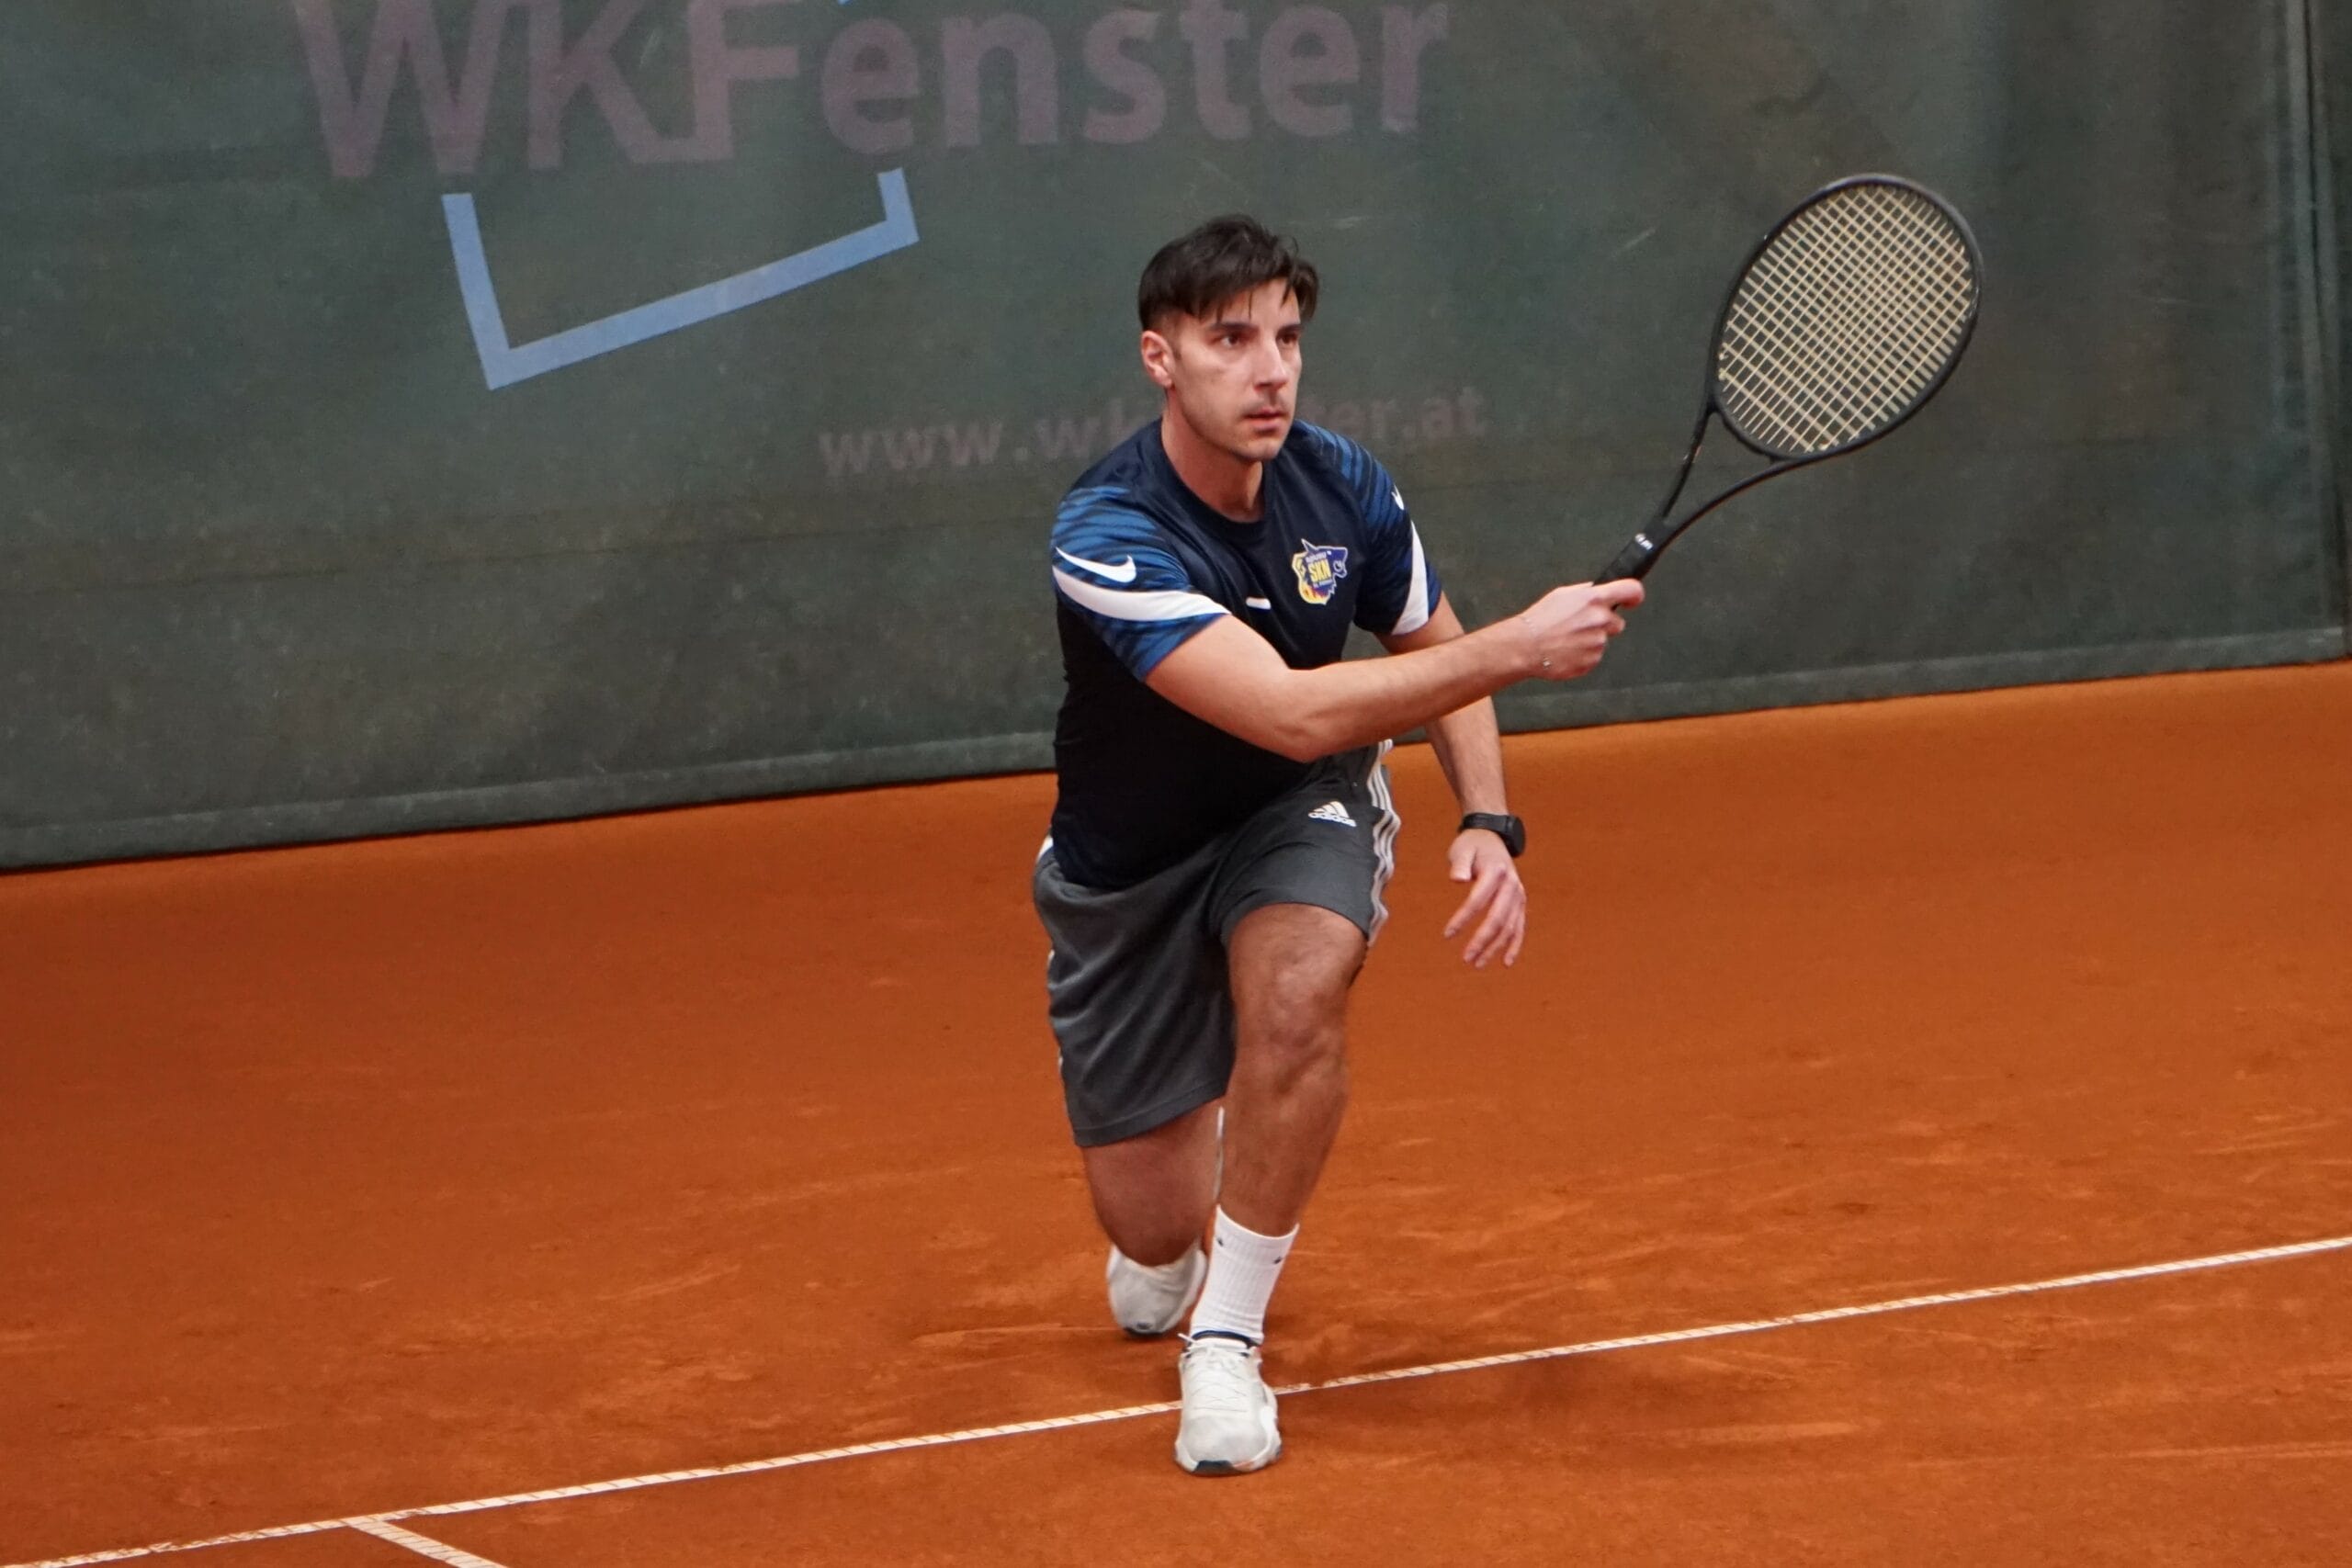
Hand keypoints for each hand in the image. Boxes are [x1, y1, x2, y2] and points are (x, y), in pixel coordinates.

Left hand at [1443, 829, 1525, 968]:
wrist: (1492, 836)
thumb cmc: (1472, 845)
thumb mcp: (1462, 849)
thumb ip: (1460, 864)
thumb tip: (1457, 879)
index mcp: (1496, 871)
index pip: (1478, 900)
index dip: (1463, 919)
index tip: (1447, 934)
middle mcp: (1511, 885)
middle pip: (1498, 918)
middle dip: (1482, 940)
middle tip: (1466, 958)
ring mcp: (1518, 895)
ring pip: (1509, 927)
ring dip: (1495, 947)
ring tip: (1477, 964)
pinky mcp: (1520, 903)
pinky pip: (1519, 927)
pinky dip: (1514, 945)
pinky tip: (1506, 962)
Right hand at [1517, 579, 1644, 679]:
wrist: (1526, 646)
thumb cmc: (1540, 619)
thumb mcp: (1562, 594)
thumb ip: (1587, 592)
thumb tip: (1600, 590)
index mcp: (1594, 599)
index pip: (1631, 590)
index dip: (1635, 595)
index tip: (1633, 600)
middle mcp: (1600, 620)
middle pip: (1618, 623)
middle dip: (1604, 624)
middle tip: (1580, 626)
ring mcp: (1598, 642)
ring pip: (1603, 641)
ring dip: (1591, 641)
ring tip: (1567, 640)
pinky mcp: (1592, 661)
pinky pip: (1594, 657)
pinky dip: (1583, 655)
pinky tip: (1566, 651)